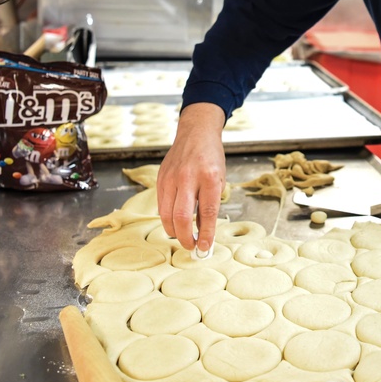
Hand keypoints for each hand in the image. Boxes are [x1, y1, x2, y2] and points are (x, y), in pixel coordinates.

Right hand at [157, 103, 226, 252]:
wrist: (196, 133)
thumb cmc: (211, 158)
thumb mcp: (220, 179)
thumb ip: (211, 203)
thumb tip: (205, 232)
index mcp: (209, 177)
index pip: (207, 212)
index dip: (205, 234)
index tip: (205, 247)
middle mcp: (188, 177)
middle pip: (182, 217)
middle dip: (185, 238)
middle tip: (191, 247)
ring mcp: (171, 178)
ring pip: (167, 214)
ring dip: (174, 231)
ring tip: (183, 238)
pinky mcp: (160, 178)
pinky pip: (161, 206)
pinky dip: (167, 219)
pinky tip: (175, 223)